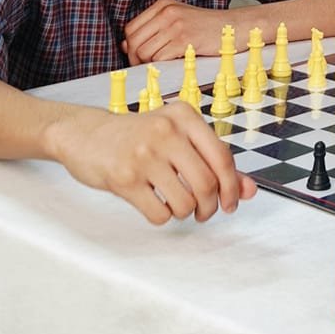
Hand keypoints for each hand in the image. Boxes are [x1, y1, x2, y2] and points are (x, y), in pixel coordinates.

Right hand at [46, 107, 254, 225]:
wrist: (85, 134)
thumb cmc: (137, 136)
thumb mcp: (176, 137)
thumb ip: (213, 161)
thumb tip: (249, 190)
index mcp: (183, 116)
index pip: (223, 158)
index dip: (232, 187)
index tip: (231, 203)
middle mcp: (166, 131)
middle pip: (207, 184)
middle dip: (210, 207)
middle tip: (203, 212)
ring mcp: (144, 154)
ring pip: (185, 203)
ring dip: (186, 213)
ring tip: (177, 206)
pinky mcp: (124, 178)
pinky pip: (160, 213)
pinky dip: (163, 217)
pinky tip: (154, 204)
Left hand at [123, 0, 229, 63]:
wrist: (237, 27)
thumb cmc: (209, 27)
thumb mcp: (179, 20)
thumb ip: (154, 29)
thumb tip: (126, 46)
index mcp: (163, 5)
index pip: (130, 28)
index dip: (130, 46)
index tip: (137, 57)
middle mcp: (167, 12)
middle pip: (133, 41)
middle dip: (135, 59)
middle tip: (145, 67)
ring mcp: (175, 25)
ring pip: (143, 52)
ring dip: (148, 65)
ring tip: (159, 67)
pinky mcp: (184, 40)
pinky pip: (159, 58)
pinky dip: (161, 67)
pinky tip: (170, 66)